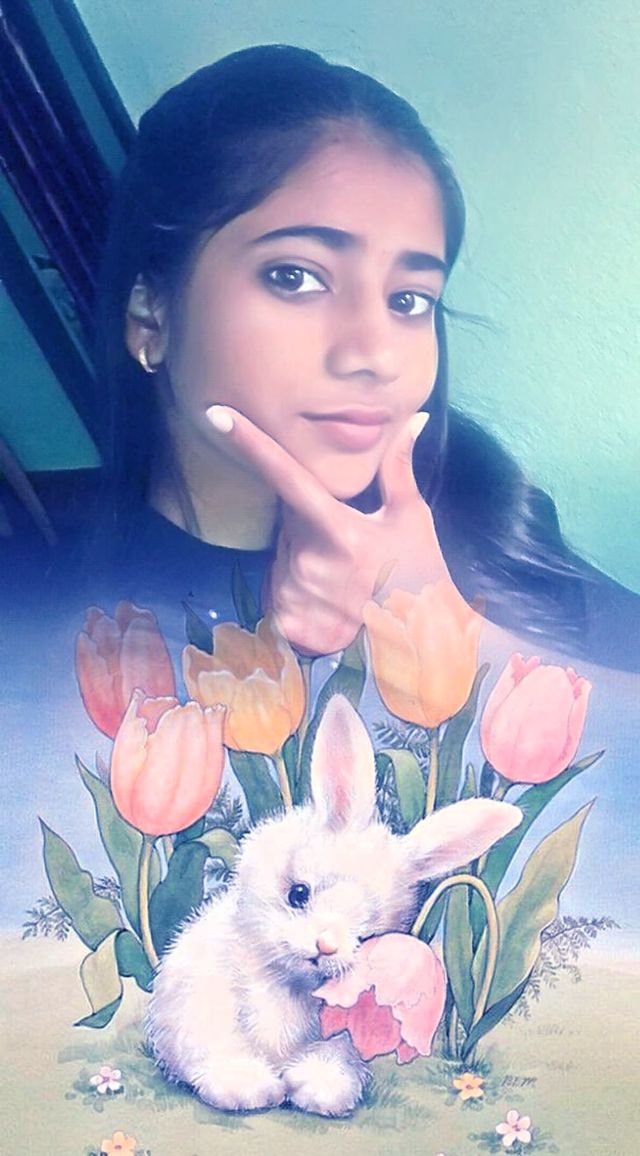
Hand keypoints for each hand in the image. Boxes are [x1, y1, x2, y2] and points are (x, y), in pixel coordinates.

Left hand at [206, 405, 451, 654]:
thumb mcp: (410, 518)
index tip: (217, 415)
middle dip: (310, 526)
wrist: (420, 641)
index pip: (286, 476)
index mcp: (339, 529)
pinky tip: (329, 603)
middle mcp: (310, 561)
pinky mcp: (287, 622)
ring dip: (304, 560)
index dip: (251, 444)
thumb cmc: (418, 573)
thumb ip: (398, 467)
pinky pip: (278, 590)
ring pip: (284, 557)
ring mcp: (295, 594)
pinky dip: (298, 591)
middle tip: (348, 548)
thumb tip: (413, 418)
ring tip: (343, 580)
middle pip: (289, 524)